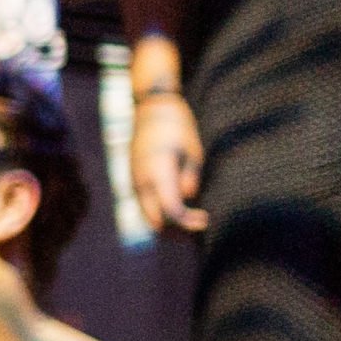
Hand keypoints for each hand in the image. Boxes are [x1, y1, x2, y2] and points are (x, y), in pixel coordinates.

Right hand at [127, 84, 206, 234]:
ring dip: (167, 224)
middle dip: (176, 231)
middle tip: (198, 227)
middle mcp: (142, 181)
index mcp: (159, 173)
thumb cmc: (178, 126)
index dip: (188, 223)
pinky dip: (159, 213)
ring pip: (147, 216)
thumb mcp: (193, 150)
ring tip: (189, 221)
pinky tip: (177, 208)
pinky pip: (144, 205)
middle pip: (155, 222)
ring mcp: (135, 181)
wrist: (151, 109)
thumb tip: (188, 198)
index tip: (205, 221)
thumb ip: (190, 177)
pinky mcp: (134, 179)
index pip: (171, 211)